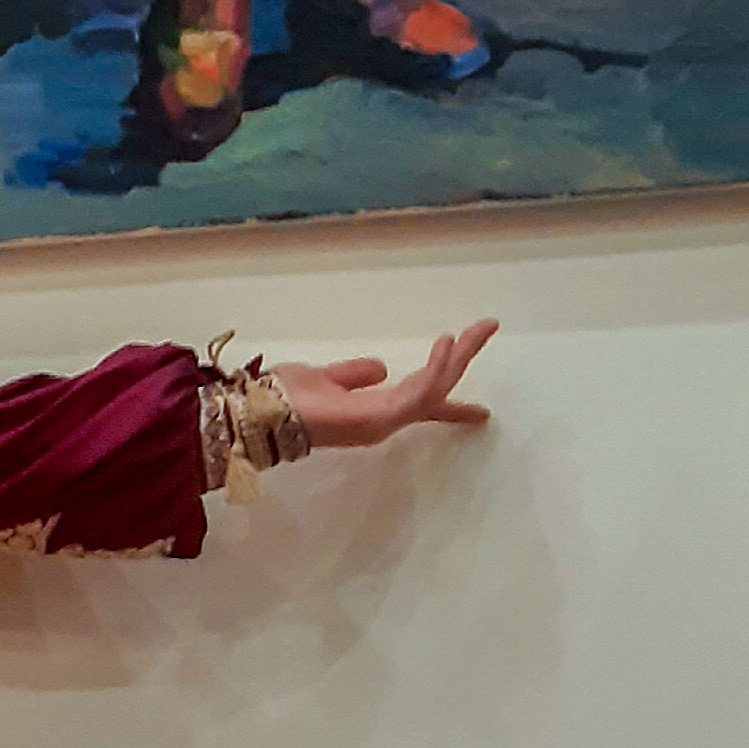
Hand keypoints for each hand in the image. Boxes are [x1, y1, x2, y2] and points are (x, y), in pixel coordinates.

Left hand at [274, 322, 496, 448]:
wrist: (261, 414)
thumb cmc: (285, 399)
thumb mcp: (326, 377)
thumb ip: (354, 374)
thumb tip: (382, 367)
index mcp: (373, 411)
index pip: (422, 403)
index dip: (451, 403)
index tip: (481, 410)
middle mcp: (384, 418)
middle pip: (436, 388)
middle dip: (463, 358)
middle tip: (487, 327)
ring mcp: (384, 420)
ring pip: (434, 387)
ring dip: (457, 357)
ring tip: (474, 330)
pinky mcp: (381, 418)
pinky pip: (419, 392)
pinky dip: (436, 369)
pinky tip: (446, 343)